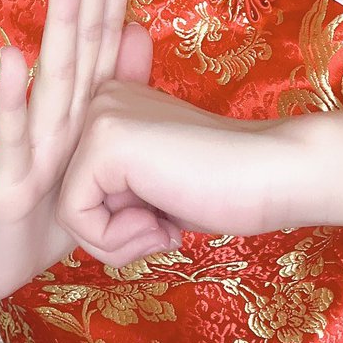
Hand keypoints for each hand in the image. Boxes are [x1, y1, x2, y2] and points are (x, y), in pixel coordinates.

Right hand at [0, 0, 181, 306]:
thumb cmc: (51, 195)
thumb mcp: (96, 141)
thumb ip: (117, 86)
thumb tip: (139, 29)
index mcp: (83, 102)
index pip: (104, 30)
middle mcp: (58, 108)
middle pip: (80, 35)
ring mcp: (35, 139)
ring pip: (54, 71)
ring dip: (60, 18)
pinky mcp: (13, 177)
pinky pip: (17, 135)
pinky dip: (15, 96)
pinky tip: (13, 54)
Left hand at [56, 56, 294, 262]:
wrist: (274, 174)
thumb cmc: (225, 188)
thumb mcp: (156, 185)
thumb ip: (117, 188)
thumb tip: (68, 217)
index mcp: (114, 106)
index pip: (80, 187)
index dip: (119, 223)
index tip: (167, 217)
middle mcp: (100, 100)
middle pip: (70, 198)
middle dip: (115, 234)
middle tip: (164, 227)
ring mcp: (100, 116)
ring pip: (69, 212)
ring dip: (119, 242)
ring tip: (164, 224)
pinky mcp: (104, 141)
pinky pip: (77, 218)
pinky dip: (117, 241)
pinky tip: (161, 223)